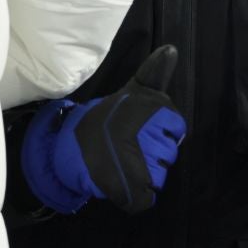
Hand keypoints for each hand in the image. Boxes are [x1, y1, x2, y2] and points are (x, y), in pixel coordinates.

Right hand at [21, 47, 185, 213]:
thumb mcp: (133, 91)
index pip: (176, 127)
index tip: (140, 126)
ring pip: (159, 175)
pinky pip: (147, 198)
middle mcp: (150, 136)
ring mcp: (141, 165)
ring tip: (123, 160)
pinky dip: (136, 195)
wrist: (70, 146)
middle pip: (169, 153)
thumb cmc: (108, 118)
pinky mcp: (131, 189)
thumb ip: (154, 73)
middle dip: (152, 152)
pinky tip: (122, 179)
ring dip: (144, 173)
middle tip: (128, 144)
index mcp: (154, 111)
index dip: (161, 129)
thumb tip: (172, 48)